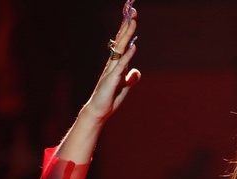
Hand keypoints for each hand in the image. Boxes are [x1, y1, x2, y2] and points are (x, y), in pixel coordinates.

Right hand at [82, 1, 140, 121]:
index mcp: (117, 63)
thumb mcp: (124, 87)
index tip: (132, 14)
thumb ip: (130, 78)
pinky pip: (121, 65)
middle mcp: (113, 63)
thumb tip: (137, 72)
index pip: (123, 42)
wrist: (99, 111)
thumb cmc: (109, 98)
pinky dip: (128, 56)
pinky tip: (134, 46)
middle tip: (133, 10)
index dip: (127, 29)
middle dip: (127, 25)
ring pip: (120, 48)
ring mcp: (111, 70)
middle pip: (121, 40)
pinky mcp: (112, 80)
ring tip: (133, 21)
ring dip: (127, 35)